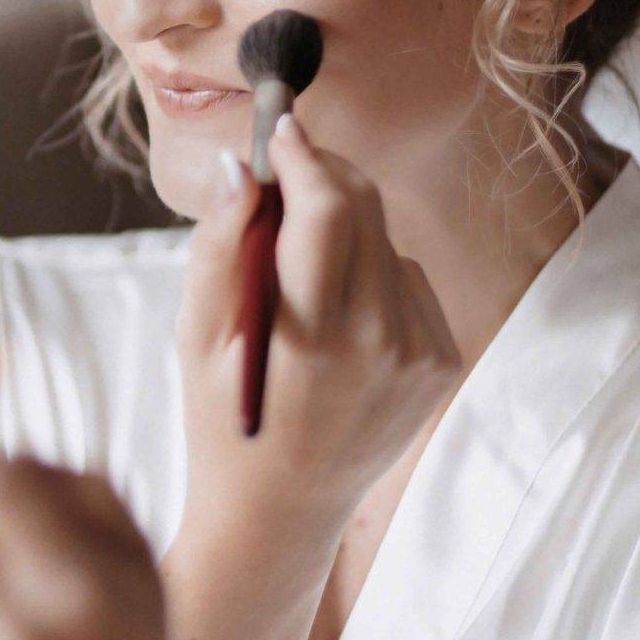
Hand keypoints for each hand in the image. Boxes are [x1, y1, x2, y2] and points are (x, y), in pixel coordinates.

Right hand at [174, 111, 462, 533]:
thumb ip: (219, 247)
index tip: (279, 129)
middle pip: (364, 207)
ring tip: (297, 280)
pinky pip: (407, 280)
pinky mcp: (443, 363)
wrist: (282, 511)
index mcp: (314, 336)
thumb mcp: (196, 338)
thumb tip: (242, 168)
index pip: (328, 206)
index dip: (302, 154)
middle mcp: (382, 342)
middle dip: (321, 177)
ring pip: (386, 239)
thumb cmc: (223, 420)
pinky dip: (370, 276)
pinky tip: (335, 319)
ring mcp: (421, 355)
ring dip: (342, 230)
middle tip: (277, 179)